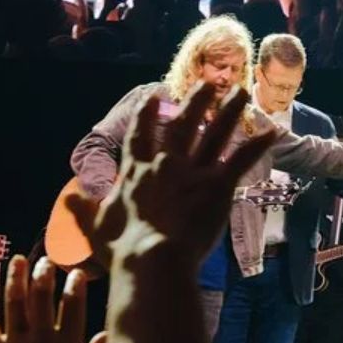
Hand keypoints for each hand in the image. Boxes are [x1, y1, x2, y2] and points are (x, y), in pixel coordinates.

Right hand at [64, 84, 276, 268]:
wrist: (151, 259)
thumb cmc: (122, 249)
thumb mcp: (97, 228)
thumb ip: (85, 210)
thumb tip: (70, 198)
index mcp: (136, 173)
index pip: (140, 137)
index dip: (145, 117)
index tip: (151, 98)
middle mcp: (166, 164)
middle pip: (182, 125)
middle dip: (195, 102)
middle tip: (208, 83)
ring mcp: (193, 172)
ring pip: (214, 134)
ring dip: (228, 112)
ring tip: (240, 92)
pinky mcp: (217, 186)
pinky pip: (240, 160)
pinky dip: (257, 146)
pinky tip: (272, 132)